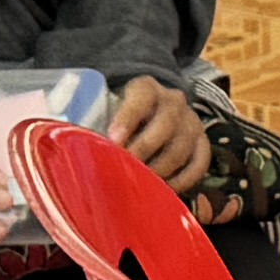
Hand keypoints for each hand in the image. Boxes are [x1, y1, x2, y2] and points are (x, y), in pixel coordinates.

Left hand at [107, 73, 211, 191]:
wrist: (149, 112)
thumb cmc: (119, 116)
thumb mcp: (107, 109)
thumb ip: (96, 122)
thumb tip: (77, 145)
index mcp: (147, 88)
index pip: (141, 97)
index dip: (127, 118)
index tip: (113, 140)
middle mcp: (174, 101)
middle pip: (166, 124)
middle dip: (143, 149)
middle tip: (125, 169)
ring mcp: (192, 122)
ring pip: (181, 148)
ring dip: (160, 169)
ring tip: (141, 184)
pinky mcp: (202, 143)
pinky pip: (199, 164)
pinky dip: (183, 180)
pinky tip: (165, 190)